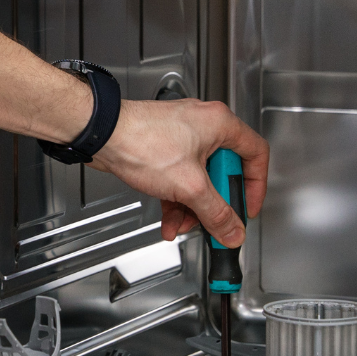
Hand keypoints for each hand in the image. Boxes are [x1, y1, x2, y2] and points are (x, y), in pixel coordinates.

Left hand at [92, 98, 267, 246]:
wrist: (100, 134)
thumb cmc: (141, 142)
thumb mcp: (189, 186)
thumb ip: (216, 213)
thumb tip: (232, 230)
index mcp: (220, 125)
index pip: (255, 154)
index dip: (256, 185)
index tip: (247, 207)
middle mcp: (203, 126)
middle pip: (223, 172)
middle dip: (214, 203)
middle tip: (212, 220)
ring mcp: (181, 136)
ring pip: (198, 179)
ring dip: (192, 207)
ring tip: (183, 225)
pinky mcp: (162, 147)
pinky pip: (178, 177)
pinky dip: (176, 200)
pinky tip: (169, 220)